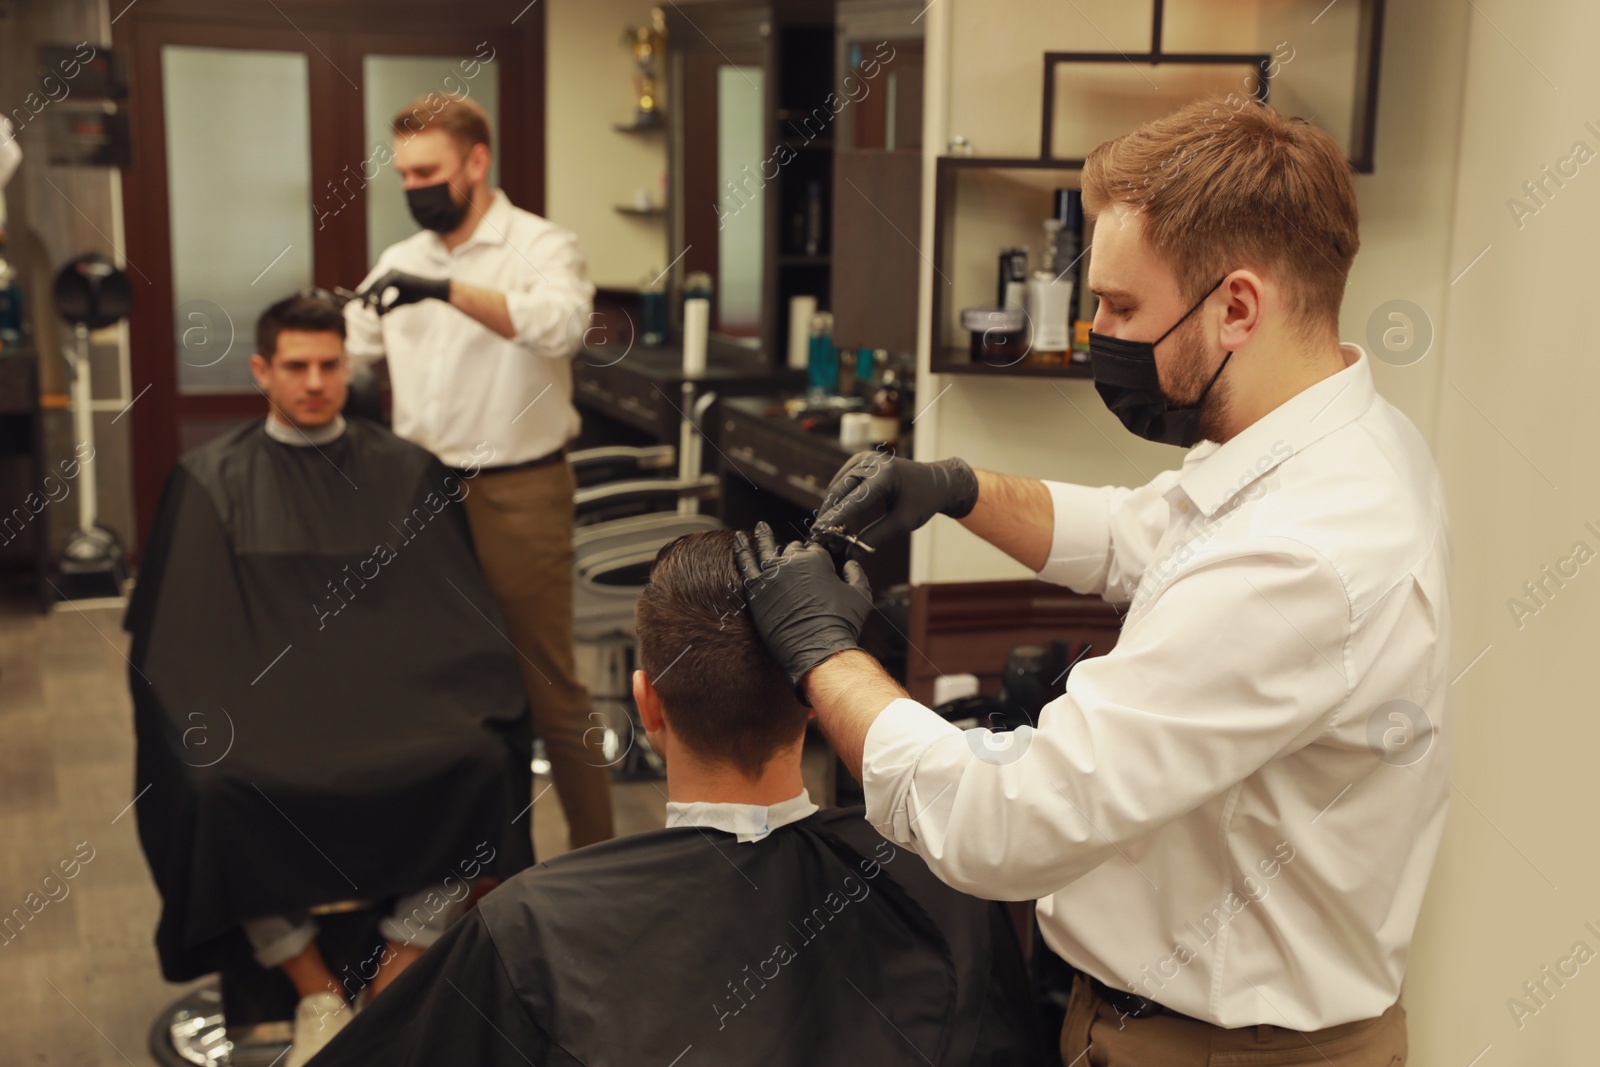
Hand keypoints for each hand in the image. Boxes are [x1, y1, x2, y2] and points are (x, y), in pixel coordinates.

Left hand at [356, 270, 451, 315]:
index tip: (360, 304)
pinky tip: (376, 304)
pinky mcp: (394, 276)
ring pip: (376, 287)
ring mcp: (392, 273)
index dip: (366, 295)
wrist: (431, 290)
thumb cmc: (418, 294)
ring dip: (371, 300)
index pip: (374, 286)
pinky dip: (378, 297)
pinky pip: (382, 287)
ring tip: (368, 309)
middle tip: (361, 307)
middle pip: (372, 285)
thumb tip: (380, 314)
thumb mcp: (401, 301)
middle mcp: (389, 273)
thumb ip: (390, 305)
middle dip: (364, 297)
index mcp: (390, 278)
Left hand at [733, 521, 872, 702]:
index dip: (814, 557)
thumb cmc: (841, 624)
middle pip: (791, 550)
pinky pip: (745, 563)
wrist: (818, 649)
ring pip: (766, 548)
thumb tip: (850, 564)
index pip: (813, 549)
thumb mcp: (860, 595)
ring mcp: (771, 574)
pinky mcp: (756, 589)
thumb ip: (856, 573)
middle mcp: (793, 562)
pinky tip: (739, 539)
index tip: (814, 562)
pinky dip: (742, 549)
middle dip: (794, 552)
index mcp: (817, 559)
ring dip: (763, 536)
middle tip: (794, 559)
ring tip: (759, 527)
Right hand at [811, 452, 978, 558]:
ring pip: (838, 485)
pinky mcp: (861, 460)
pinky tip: (836, 517)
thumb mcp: (902, 522)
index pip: (854, 500)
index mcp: (886, 474)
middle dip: (829, 514)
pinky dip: (838, 499)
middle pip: (840, 489)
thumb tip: (852, 553)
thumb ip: (876, 536)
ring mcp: (865, 458)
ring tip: (828, 530)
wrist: (937, 481)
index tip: (820, 533)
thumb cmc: (923, 501)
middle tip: (819, 536)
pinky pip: (842, 481)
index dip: (835, 518)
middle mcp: (872, 461)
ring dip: (832, 507)